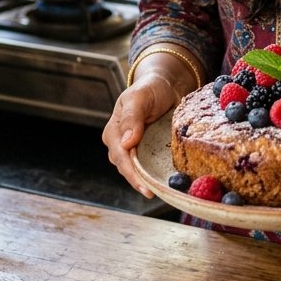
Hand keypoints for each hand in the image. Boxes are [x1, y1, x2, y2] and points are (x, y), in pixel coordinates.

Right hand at [102, 74, 180, 196]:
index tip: (146, 187)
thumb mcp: (139, 98)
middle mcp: (121, 145)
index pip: (121, 157)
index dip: (132, 174)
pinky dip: (156, 176)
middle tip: (157, 194)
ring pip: (138, 171)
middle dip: (140, 183)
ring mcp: (134, 150)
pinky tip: (167, 184)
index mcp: (113, 132)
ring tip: (164, 193)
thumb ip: (132, 117)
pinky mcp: (147, 153)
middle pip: (128, 169)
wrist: (166, 86)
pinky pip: (149, 167)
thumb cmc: (150, 89)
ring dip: (149, 182)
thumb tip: (126, 143)